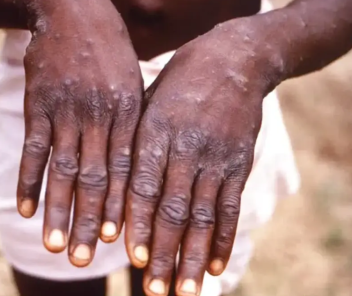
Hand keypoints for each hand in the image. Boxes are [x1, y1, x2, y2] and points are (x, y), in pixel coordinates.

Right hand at [16, 0, 142, 266]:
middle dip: (91, 221)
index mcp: (127, 113)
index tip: (119, 241)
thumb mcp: (133, 84)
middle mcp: (98, 116)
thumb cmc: (111, 53)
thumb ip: (133, 125)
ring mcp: (66, 111)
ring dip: (58, 210)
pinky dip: (28, 180)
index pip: (126, 170)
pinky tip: (24, 209)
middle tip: (86, 258)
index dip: (122, 207)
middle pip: (95, 178)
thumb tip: (137, 170)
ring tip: (56, 245)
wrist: (75, 11)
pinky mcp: (38, 105)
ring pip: (62, 170)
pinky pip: (33, 149)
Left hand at [125, 20, 276, 295]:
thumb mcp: (149, 101)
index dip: (138, 223)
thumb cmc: (179, 83)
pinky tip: (215, 266)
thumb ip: (135, 143)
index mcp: (155, 131)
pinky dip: (223, 238)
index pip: (143, 185)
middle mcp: (186, 147)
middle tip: (154, 290)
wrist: (234, 59)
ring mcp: (216, 157)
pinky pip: (230, 206)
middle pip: (173, 208)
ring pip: (202, 215)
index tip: (132, 257)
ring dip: (192, 256)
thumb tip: (113, 190)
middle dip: (163, 252)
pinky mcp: (239, 163)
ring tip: (184, 290)